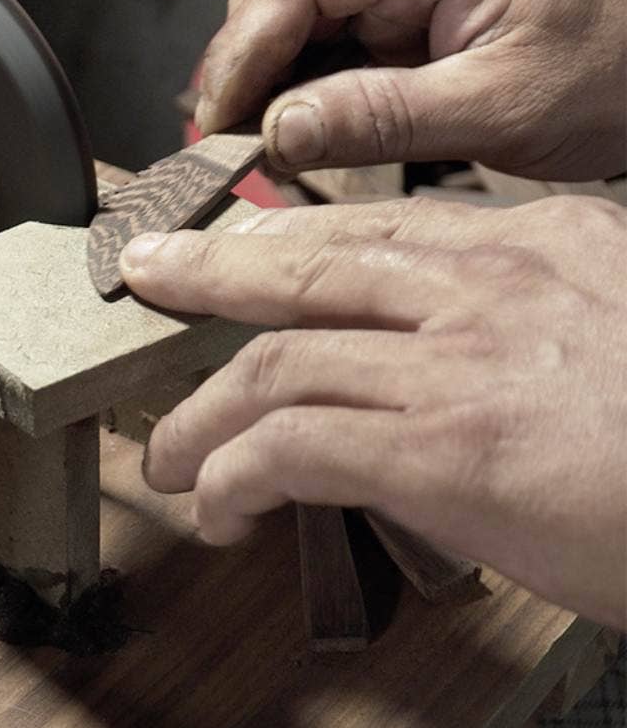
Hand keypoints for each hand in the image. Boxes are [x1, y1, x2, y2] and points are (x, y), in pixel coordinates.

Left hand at [120, 196, 626, 628]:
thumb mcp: (608, 320)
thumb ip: (519, 306)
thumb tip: (442, 334)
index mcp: (529, 241)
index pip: (372, 225)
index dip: (284, 239)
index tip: (232, 254)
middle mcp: (484, 283)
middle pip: (304, 260)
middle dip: (207, 270)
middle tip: (147, 274)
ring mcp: (458, 362)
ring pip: (278, 362)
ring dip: (204, 414)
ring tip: (171, 454)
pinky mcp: (446, 451)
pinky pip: (296, 446)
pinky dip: (237, 474)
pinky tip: (220, 502)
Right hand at [197, 0, 626, 180]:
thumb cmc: (611, 72)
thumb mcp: (497, 104)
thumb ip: (381, 116)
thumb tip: (277, 131)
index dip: (244, 52)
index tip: (216, 121)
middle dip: (245, 71)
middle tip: (228, 146)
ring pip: (291, 25)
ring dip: (266, 87)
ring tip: (257, 149)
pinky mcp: (397, 19)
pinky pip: (322, 51)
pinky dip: (297, 96)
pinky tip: (293, 135)